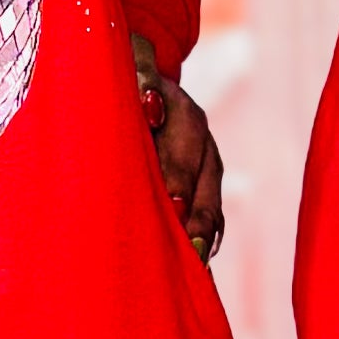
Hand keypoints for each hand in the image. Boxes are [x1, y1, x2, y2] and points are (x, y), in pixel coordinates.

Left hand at [128, 31, 226, 260]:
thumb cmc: (126, 78)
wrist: (143, 81)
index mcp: (186, 114)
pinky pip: (209, 216)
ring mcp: (207, 166)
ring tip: (196, 266)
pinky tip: (198, 269)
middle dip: (197, 216)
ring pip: (211, 204)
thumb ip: (142, 80)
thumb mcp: (132, 69)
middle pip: (205, 185)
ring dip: (204, 234)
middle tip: (189, 247)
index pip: (185, 149)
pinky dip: (205, 240)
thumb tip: (149, 103)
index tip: (172, 204)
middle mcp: (203, 142)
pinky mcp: (204, 186)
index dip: (178, 177)